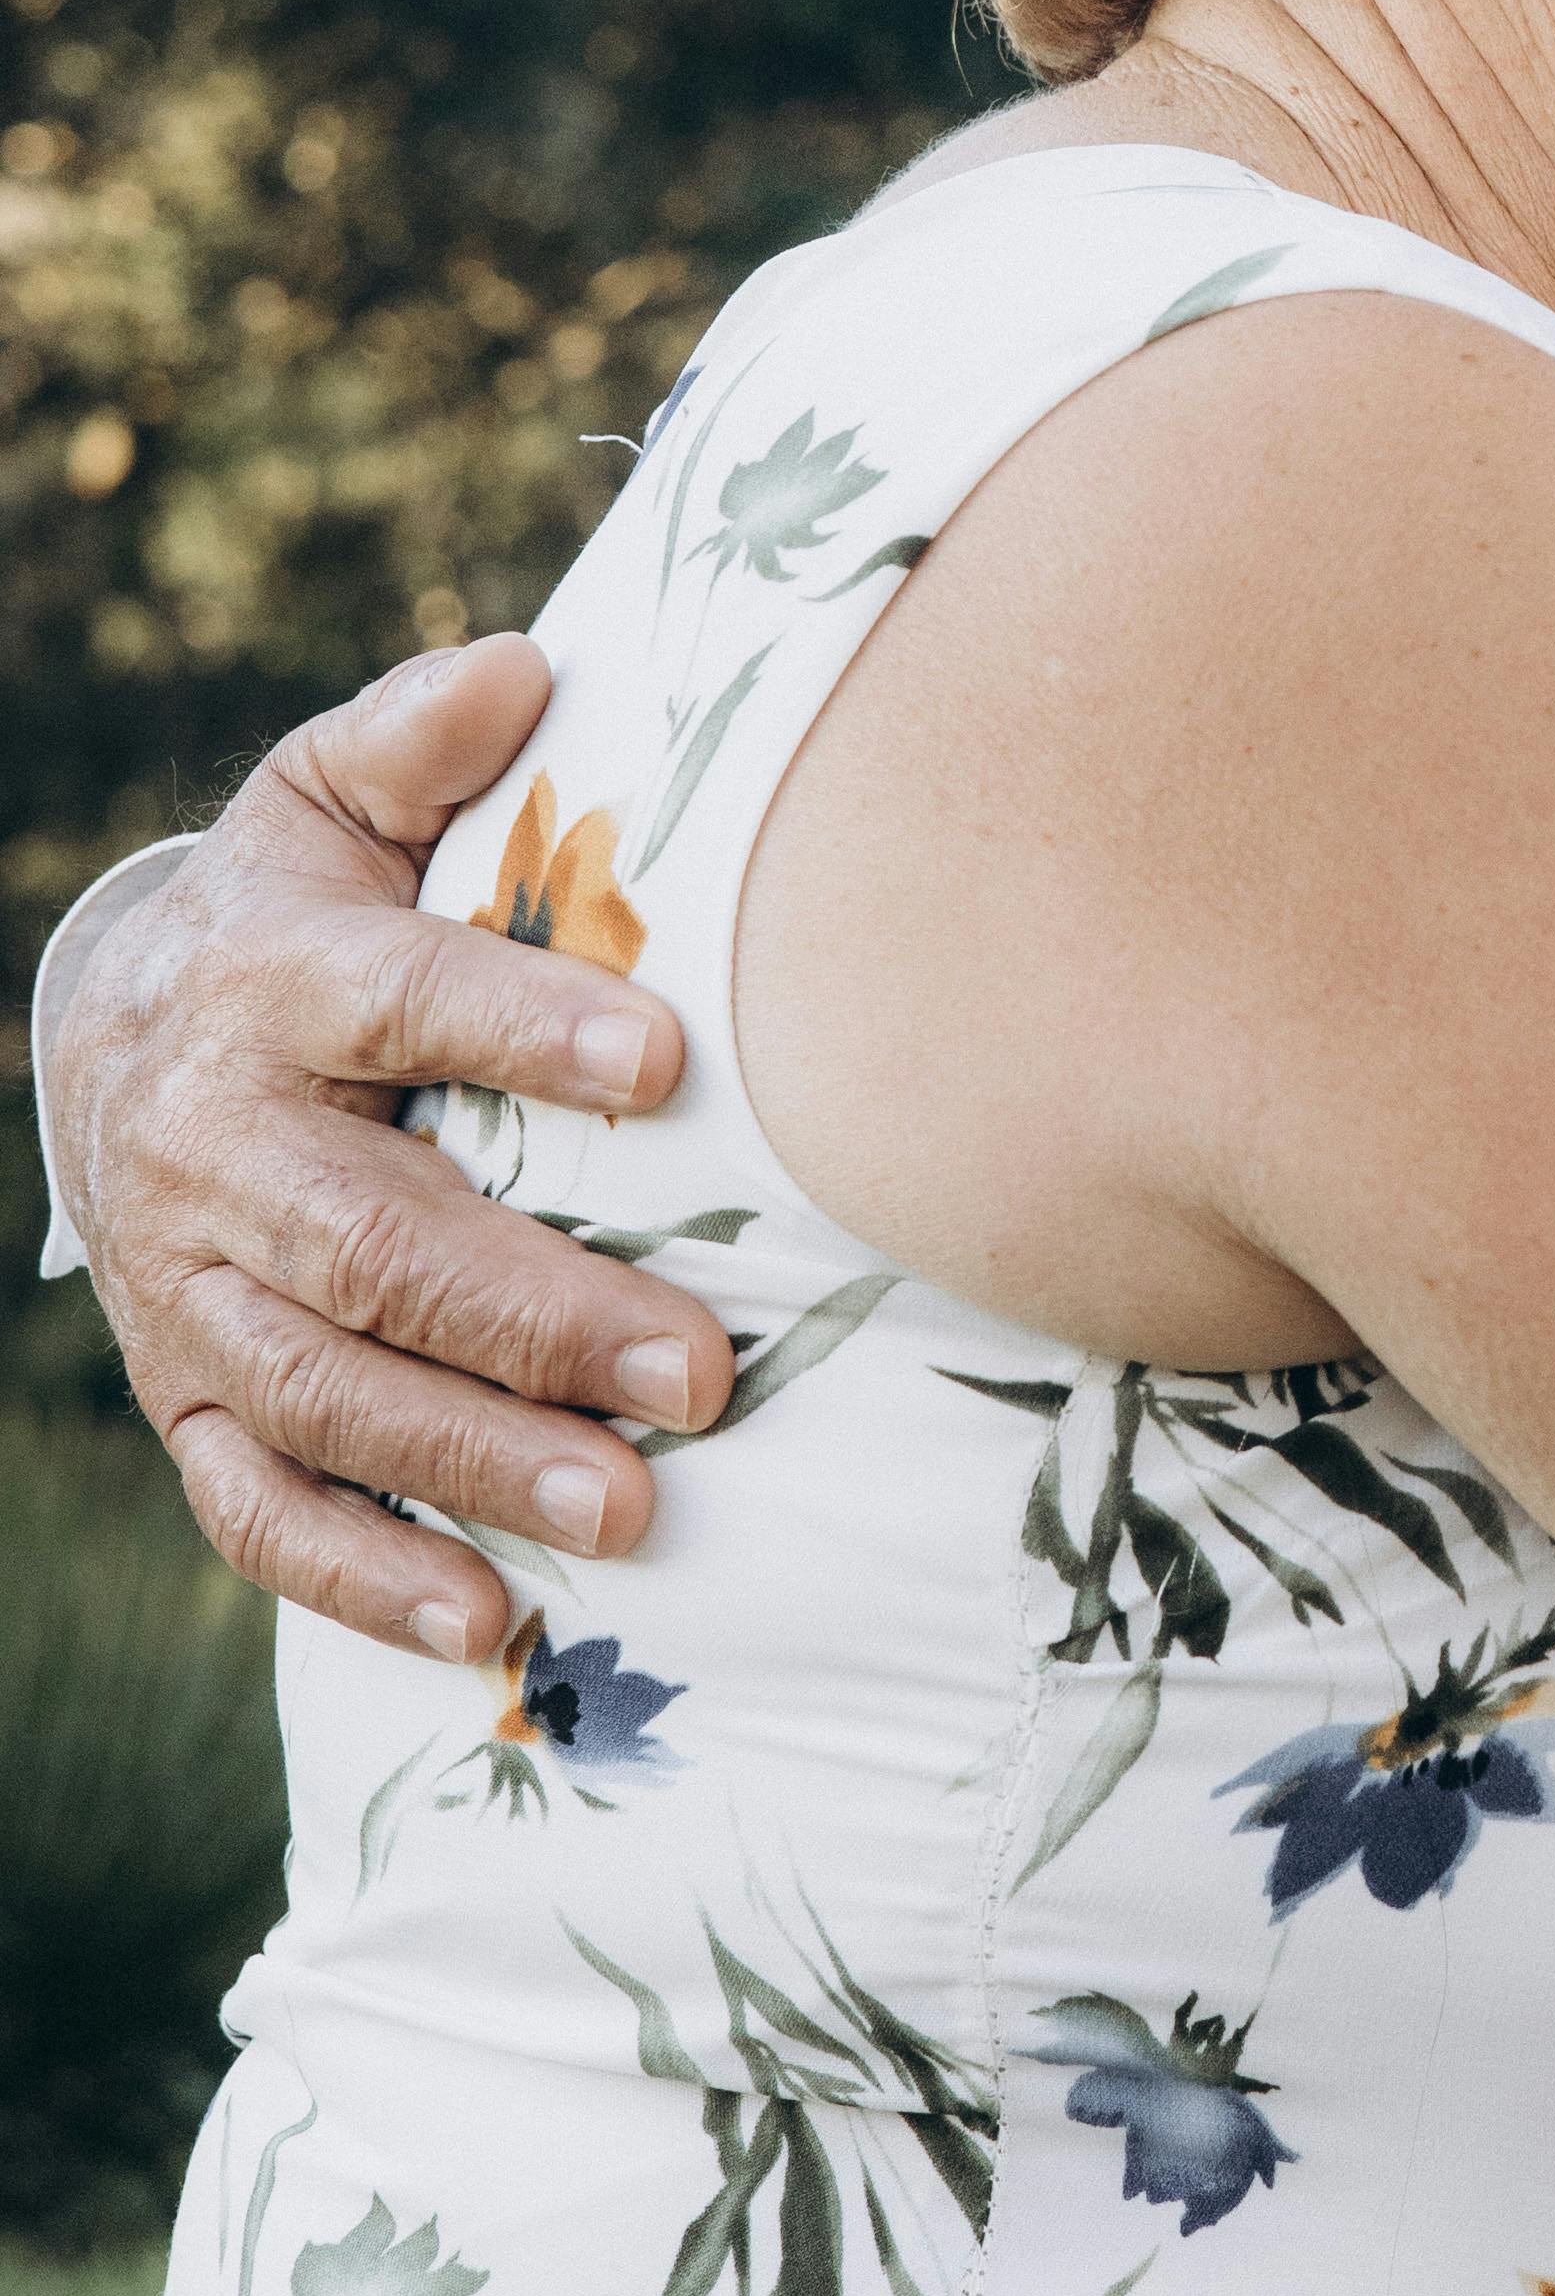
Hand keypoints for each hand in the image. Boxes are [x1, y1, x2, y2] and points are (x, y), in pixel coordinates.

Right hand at [40, 634, 718, 1659]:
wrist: (112, 1032)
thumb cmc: (293, 904)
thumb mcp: (331, 797)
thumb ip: (420, 739)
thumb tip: (527, 664)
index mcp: (264, 983)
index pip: (395, 1000)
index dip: (521, 1029)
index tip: (667, 1061)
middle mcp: (215, 1150)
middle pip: (376, 1242)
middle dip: (539, 1316)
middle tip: (701, 1372)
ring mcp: (191, 1293)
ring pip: (330, 1388)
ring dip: (478, 1459)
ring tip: (634, 1513)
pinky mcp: (187, 1399)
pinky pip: (260, 1507)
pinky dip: (365, 1577)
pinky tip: (491, 1630)